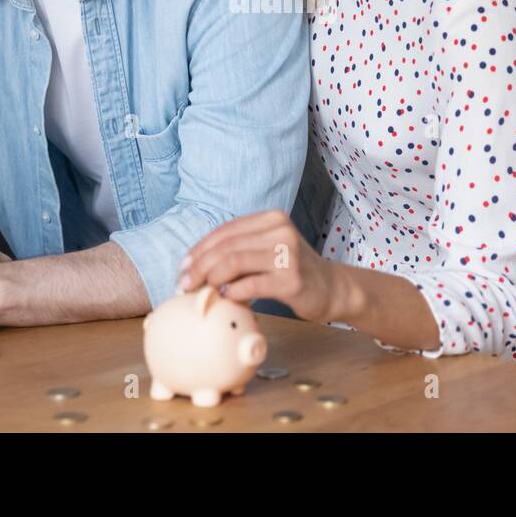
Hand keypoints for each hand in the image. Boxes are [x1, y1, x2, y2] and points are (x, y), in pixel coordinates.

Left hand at [177, 210, 344, 321]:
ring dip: (210, 278)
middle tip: (184, 283)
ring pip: (235, 262)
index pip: (226, 230)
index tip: (183, 266)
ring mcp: (288, 254)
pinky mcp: (292, 280)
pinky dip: (232, 292)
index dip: (200, 248)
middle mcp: (281, 231)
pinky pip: (251, 285)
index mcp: (272, 218)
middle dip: (199, 265)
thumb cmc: (292, 271)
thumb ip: (241, 250)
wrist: (332, 289)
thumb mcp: (268, 249)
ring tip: (199, 291)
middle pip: (227, 246)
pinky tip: (224, 298)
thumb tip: (196, 265)